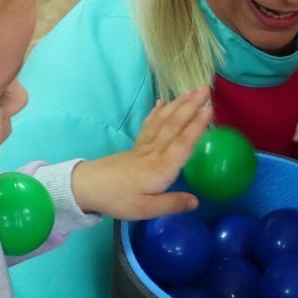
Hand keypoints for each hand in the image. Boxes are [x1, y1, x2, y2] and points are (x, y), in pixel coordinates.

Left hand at [71, 88, 210, 218]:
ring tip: (191, 91)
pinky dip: (157, 112)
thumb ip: (172, 204)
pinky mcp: (136, 146)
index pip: (183, 143)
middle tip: (205, 89)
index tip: (209, 108)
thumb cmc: (119, 199)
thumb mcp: (146, 209)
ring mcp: (145, 147)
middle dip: (191, 106)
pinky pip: (149, 125)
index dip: (197, 126)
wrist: (88, 187)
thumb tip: (196, 201)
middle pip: (175, 125)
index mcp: (162, 168)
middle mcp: (156, 152)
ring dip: (178, 104)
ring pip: (164, 121)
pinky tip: (162, 102)